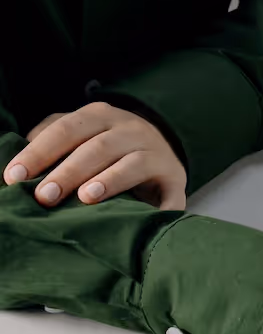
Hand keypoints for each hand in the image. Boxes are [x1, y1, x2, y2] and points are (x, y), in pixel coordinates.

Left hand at [4, 102, 186, 208]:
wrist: (161, 148)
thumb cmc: (106, 147)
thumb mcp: (80, 133)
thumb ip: (50, 139)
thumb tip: (17, 163)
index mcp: (101, 116)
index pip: (66, 129)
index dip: (38, 152)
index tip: (13, 178)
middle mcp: (131, 130)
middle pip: (98, 147)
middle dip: (68, 172)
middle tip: (44, 196)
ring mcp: (156, 153)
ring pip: (133, 163)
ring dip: (110, 180)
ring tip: (86, 198)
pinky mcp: (175, 178)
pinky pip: (172, 191)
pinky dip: (164, 205)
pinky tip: (150, 217)